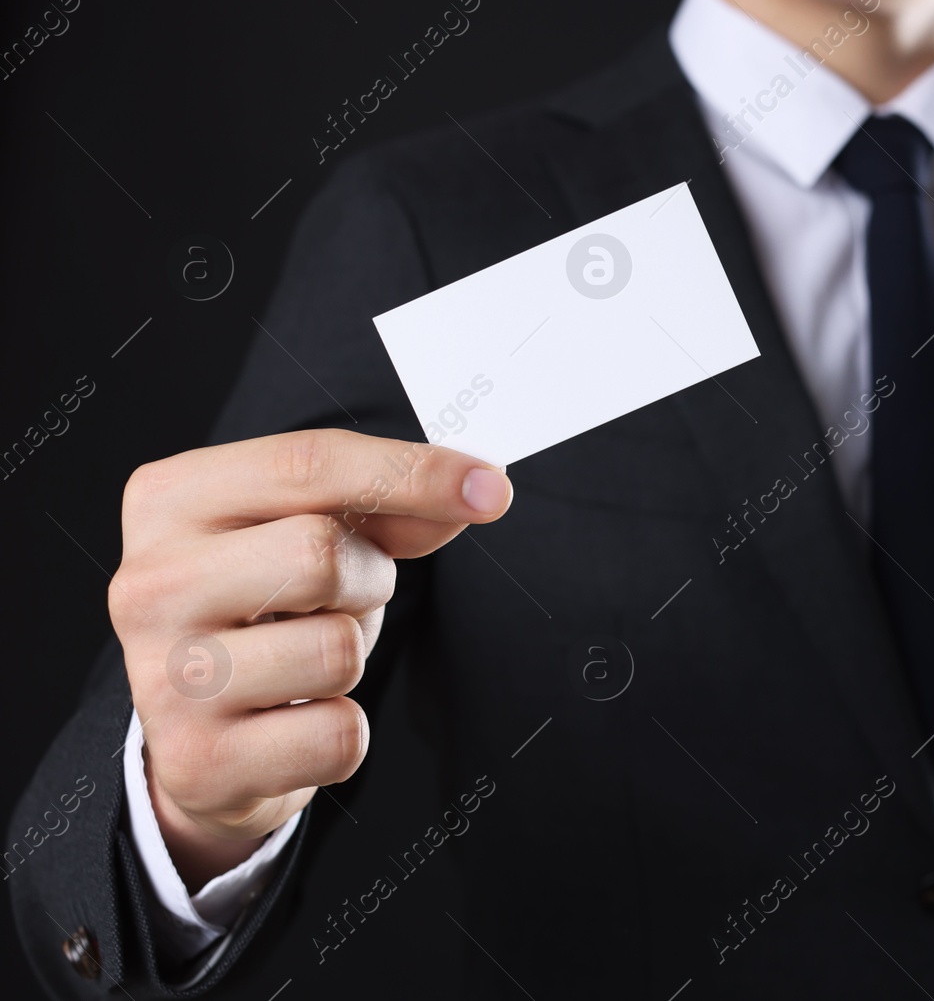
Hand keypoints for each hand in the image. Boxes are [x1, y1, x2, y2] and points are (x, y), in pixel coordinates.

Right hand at [109, 429, 512, 887]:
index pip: (308, 463)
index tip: (491, 488)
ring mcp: (166, 679)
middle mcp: (148, 585)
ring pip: (336, 651)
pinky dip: (345, 730)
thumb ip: (389, 503)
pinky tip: (297, 722)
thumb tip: (476, 492)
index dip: (413, 472)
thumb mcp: (312, 530)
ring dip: (354, 655)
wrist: (203, 735)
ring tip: (308, 657)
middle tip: (344, 599)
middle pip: (320, 555)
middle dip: (368, 580)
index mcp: (171, 499)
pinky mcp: (198, 762)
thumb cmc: (267, 608)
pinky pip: (339, 735)